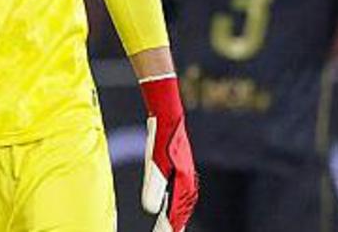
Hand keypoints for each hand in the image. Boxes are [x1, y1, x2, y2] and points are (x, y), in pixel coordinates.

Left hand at [140, 75, 197, 231]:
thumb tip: (150, 211)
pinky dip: (176, 207)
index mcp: (183, 185)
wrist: (168, 118)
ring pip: (182, 206)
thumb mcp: (155, 163)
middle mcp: (187, 184)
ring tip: (170, 229)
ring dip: (176, 219)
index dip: (167, 230)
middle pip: (181, 214)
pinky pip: (180, 196)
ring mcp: (185, 177)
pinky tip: (170, 209)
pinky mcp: (181, 171)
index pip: (175, 216)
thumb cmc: (162, 139)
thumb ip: (154, 186)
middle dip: (174, 227)